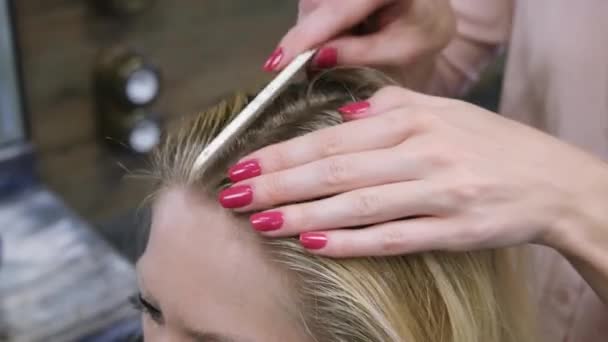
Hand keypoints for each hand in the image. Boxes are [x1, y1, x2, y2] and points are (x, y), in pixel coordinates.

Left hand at [220, 86, 607, 259]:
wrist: (552, 182)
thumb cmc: (491, 144)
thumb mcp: (443, 110)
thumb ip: (390, 109)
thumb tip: (340, 118)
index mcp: (415, 119)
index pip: (333, 137)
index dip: (286, 153)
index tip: (248, 164)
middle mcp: (422, 153)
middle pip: (336, 169)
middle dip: (279, 183)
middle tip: (236, 194)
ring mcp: (438, 193)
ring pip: (357, 204)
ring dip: (303, 214)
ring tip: (261, 221)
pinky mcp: (453, 230)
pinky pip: (392, 238)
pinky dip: (350, 242)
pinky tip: (314, 245)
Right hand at [264, 0, 455, 86]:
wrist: (427, 9)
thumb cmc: (420, 31)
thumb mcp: (402, 50)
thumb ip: (360, 53)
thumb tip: (316, 58)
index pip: (337, 10)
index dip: (306, 37)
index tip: (278, 62)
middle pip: (316, 8)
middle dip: (313, 39)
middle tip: (328, 63)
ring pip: (310, 7)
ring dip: (319, 32)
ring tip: (354, 39)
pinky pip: (314, 7)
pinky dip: (322, 24)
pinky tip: (348, 28)